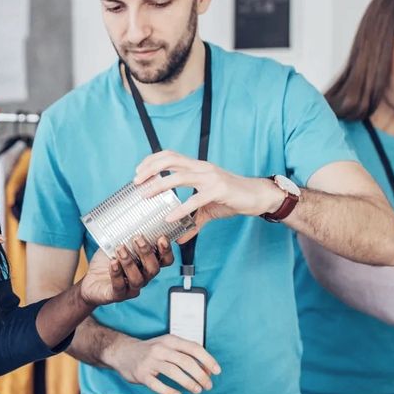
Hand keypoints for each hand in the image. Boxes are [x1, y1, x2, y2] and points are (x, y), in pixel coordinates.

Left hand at [78, 236, 173, 306]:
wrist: (91, 280)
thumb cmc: (108, 261)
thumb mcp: (117, 244)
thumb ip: (126, 234)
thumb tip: (131, 215)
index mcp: (147, 264)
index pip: (165, 260)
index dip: (166, 250)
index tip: (162, 237)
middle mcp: (143, 277)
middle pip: (154, 269)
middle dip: (147, 253)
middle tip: (138, 239)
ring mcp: (131, 288)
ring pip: (138, 279)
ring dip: (130, 263)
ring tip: (120, 250)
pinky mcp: (117, 294)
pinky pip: (120, 287)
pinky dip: (116, 274)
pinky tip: (113, 263)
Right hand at [103, 334, 220, 393]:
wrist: (122, 352)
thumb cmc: (149, 351)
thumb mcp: (167, 345)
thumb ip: (185, 354)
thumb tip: (206, 369)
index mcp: (170, 340)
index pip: (194, 348)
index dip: (208, 360)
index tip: (216, 371)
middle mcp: (160, 349)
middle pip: (186, 361)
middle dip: (201, 375)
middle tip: (208, 385)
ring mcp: (150, 361)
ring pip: (174, 372)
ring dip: (189, 383)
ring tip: (197, 390)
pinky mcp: (142, 374)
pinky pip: (157, 384)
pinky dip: (170, 391)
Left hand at [133, 151, 286, 240]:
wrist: (257, 196)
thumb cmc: (231, 198)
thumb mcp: (207, 208)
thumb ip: (192, 220)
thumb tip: (180, 237)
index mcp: (197, 167)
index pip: (170, 155)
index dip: (151, 161)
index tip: (138, 173)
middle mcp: (201, 168)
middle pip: (170, 160)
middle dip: (150, 168)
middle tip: (136, 182)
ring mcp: (210, 178)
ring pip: (179, 177)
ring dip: (159, 185)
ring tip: (146, 196)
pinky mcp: (219, 190)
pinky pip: (196, 199)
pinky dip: (181, 208)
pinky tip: (170, 217)